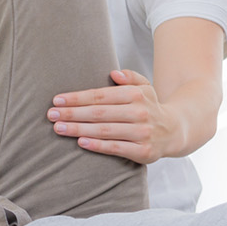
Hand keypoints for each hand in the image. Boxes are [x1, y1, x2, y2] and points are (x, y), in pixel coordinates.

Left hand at [47, 69, 181, 163]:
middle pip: (99, 113)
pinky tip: (81, 142)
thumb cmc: (150, 107)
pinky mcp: (144, 151)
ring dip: (79, 130)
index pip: (100, 95)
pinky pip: (116, 148)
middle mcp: (139, 113)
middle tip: (51, 115)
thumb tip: (113, 73)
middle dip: (72, 114)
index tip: (56, 101)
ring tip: (58, 128)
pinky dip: (98, 146)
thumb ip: (130, 77)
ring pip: (105, 131)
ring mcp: (142, 133)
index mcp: (136, 95)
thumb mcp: (145, 87)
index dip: (77, 98)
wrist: (175, 130)